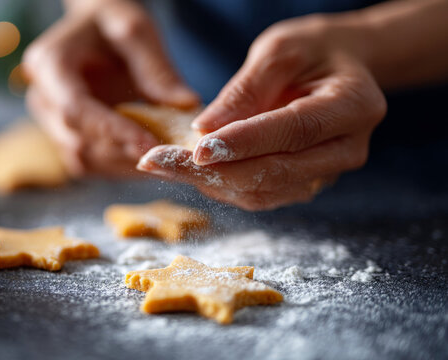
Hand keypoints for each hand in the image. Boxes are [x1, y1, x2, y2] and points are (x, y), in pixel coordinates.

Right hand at [22, 0, 198, 176]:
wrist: (96, 29)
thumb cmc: (113, 22)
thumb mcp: (137, 31)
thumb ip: (157, 68)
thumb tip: (187, 104)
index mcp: (49, 65)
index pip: (75, 109)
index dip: (111, 131)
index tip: (149, 144)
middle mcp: (42, 98)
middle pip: (77, 141)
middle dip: (123, 152)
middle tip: (168, 157)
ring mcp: (50, 121)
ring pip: (83, 159)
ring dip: (123, 165)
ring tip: (163, 160)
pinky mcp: (64, 137)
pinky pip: (89, 163)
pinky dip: (119, 166)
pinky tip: (149, 158)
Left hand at [138, 15, 386, 209]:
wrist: (336, 66)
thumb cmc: (309, 50)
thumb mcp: (278, 51)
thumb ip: (245, 90)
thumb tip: (205, 129)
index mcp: (352, 106)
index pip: (293, 132)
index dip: (243, 144)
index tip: (196, 148)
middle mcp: (346, 149)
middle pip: (275, 173)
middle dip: (212, 172)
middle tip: (157, 161)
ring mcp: (326, 173)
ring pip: (263, 192)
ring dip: (209, 184)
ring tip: (162, 165)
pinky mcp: (303, 183)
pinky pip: (259, 194)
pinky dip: (220, 186)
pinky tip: (186, 170)